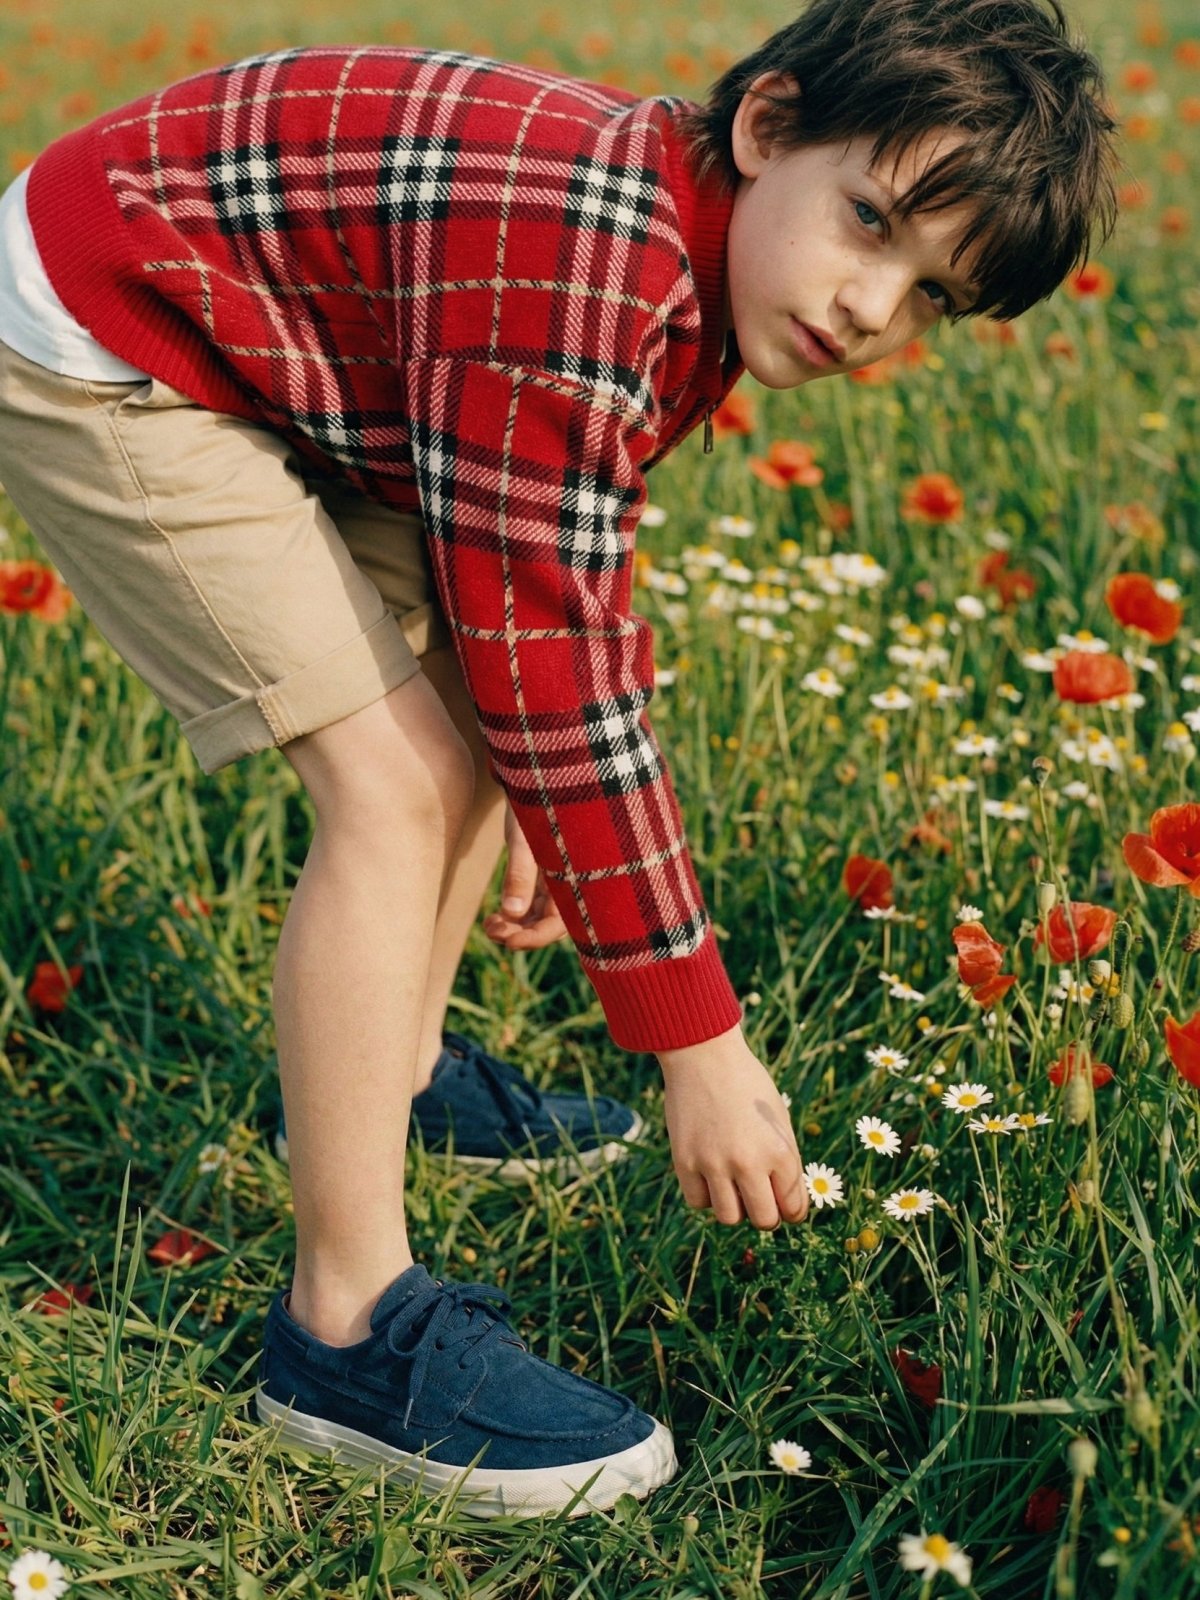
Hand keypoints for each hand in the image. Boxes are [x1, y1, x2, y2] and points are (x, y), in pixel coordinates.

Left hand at [483, 801, 568, 950]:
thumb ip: (520, 873)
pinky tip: (494, 917)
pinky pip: (532, 905)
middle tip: (492, 931)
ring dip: (515, 927)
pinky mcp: (543, 875)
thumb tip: (510, 912)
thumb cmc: (533, 803)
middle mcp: (570, 881)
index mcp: (575, 875)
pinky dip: (514, 915)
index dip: (536, 938)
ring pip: (538, 917)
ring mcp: (557, 880)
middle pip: (549, 924)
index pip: (560, 922)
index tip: (508, 942)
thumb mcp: (524, 838)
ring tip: (489, 925)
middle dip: (521, 934)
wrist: (533, 777)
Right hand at [658, 1024, 807, 1228]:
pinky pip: (698, 1202)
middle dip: (766, 1214)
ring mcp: (713, 1164)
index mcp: (780, 1151)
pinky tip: (710, 1174)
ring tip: (733, 1184)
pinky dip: (706, 1195)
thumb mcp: (779, 1119)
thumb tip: (788, 1204)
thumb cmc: (747, 1084)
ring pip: (729, 1218)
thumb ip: (785, 1161)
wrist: (703, 1054)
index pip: (794, 1208)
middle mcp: (748, 1163)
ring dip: (735, 1207)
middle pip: (764, 1221)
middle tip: (760, 1198)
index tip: (784, 1204)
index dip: (792, 1210)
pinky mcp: (684, 1161)